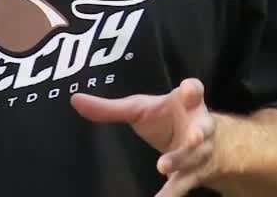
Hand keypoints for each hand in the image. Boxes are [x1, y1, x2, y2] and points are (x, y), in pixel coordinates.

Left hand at [70, 78, 216, 196]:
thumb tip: (74, 100)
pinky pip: (183, 183)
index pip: (194, 90)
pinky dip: (171, 193)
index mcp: (187, 102)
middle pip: (202, 129)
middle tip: (194, 137)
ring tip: (163, 166)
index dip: (193, 90)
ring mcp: (199, 151)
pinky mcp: (194, 172)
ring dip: (180, 161)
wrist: (201, 142)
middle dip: (197, 133)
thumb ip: (110, 108)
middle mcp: (199, 126)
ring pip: (193, 157)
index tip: (189, 89)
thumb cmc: (165, 117)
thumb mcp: (139, 109)